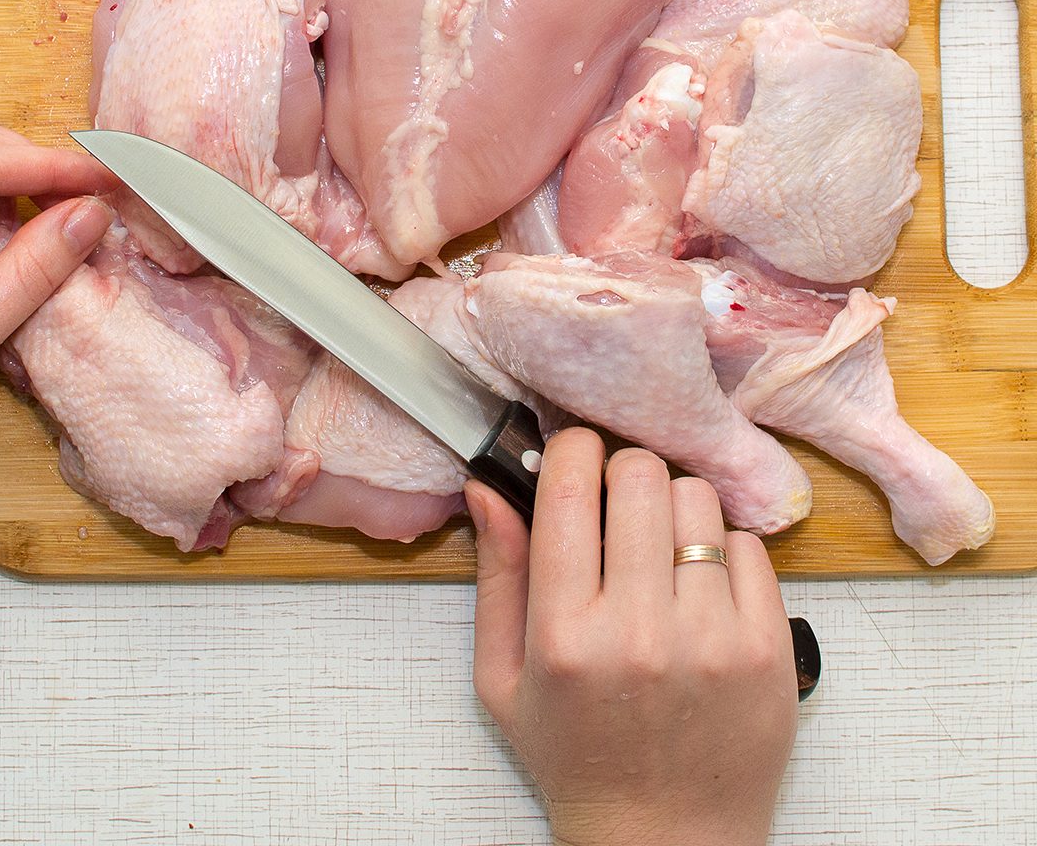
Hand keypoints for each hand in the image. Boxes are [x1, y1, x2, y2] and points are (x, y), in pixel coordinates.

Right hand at [465, 429, 797, 845]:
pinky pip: (749, 544)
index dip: (572, 449)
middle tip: (616, 503)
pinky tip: (699, 585)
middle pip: (642, 475)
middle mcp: (640, 631)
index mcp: (564, 634)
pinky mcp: (767, 648)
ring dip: (673, 508)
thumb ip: (497, 575)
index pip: (571, 489)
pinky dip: (721, 549)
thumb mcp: (502, 676)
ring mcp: (713, 639)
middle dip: (623, 472)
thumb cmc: (576, 756)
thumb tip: (489, 489)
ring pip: (698, 499)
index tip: (574, 455)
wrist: (664, 842)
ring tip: (659, 548)